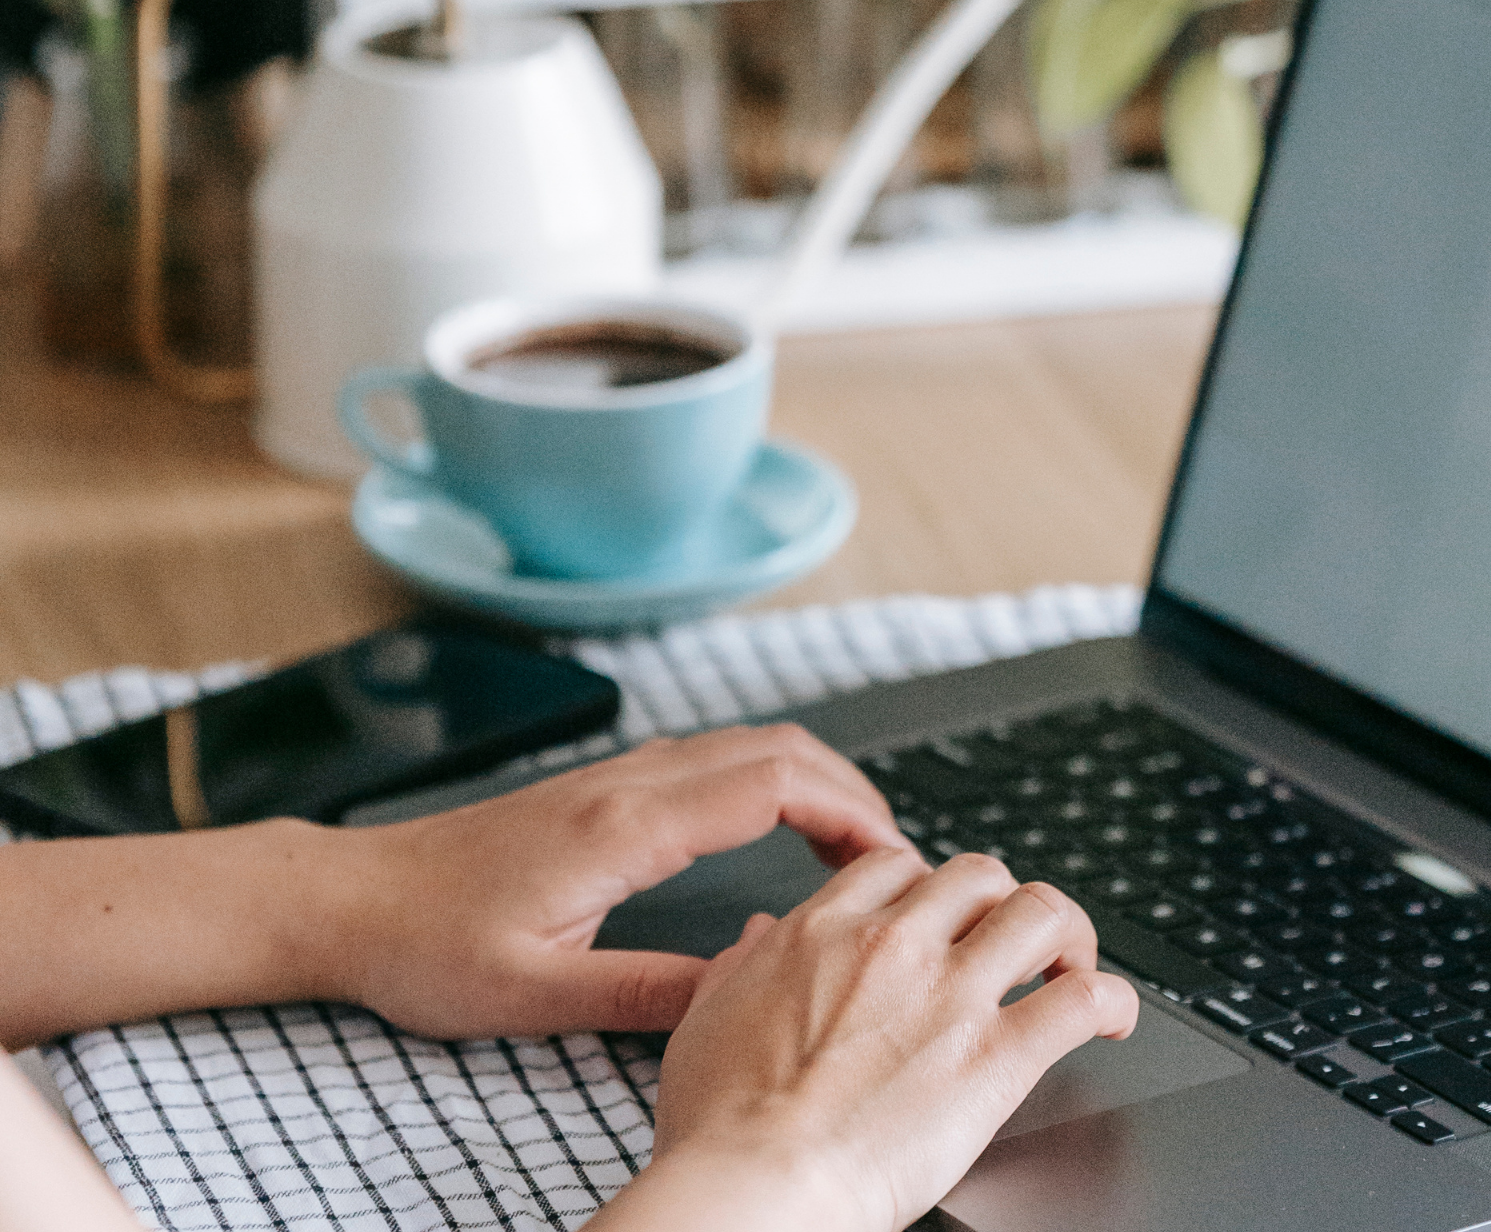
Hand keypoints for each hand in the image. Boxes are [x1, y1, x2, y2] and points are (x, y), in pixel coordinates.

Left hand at [318, 723, 908, 1037]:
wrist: (348, 900)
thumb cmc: (425, 947)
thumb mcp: (538, 995)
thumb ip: (649, 993)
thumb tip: (746, 991)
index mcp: (621, 827)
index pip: (772, 784)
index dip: (850, 813)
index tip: (892, 859)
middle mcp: (626, 784)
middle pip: (778, 747)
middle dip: (854, 791)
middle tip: (893, 858)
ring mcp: (616, 777)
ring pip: (749, 744)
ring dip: (817, 781)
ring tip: (854, 850)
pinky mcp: (605, 788)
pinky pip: (716, 759)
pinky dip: (775, 782)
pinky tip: (782, 830)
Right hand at [592, 849, 1139, 1231]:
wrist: (757, 1186)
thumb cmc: (722, 1126)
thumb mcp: (707, 1018)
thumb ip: (742, 965)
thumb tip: (762, 936)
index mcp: (823, 931)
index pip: (899, 866)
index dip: (929, 888)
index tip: (940, 916)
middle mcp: (895, 944)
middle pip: (979, 874)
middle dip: (1001, 903)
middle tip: (1008, 941)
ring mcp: (953, 994)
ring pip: (1042, 911)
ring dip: (1067, 933)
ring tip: (1069, 963)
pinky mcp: (999, 1055)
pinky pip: (1083, 1000)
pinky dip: (1111, 1000)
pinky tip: (1111, 1017)